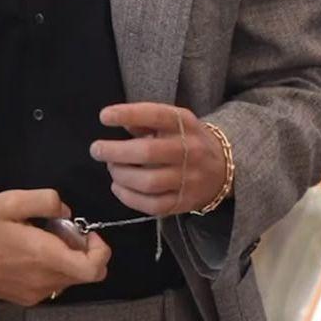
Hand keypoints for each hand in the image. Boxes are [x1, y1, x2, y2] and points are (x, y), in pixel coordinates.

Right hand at [0, 188, 110, 305]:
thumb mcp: (12, 200)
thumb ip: (48, 201)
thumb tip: (67, 213)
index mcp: (44, 257)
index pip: (94, 269)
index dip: (100, 250)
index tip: (87, 233)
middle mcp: (42, 282)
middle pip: (84, 274)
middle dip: (81, 250)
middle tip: (58, 229)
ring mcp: (32, 294)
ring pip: (67, 279)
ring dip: (64, 258)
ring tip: (38, 238)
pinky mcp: (22, 299)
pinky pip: (50, 284)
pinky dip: (50, 268)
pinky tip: (26, 252)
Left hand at [91, 103, 227, 215]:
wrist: (223, 169)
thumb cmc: (187, 140)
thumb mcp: (173, 122)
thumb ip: (144, 120)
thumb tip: (113, 118)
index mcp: (185, 123)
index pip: (155, 115)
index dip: (128, 114)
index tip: (104, 116)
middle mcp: (189, 150)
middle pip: (148, 152)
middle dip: (116, 151)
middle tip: (96, 149)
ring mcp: (188, 179)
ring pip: (148, 182)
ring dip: (121, 175)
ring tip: (111, 168)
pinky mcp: (183, 202)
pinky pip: (152, 205)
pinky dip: (128, 197)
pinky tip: (118, 187)